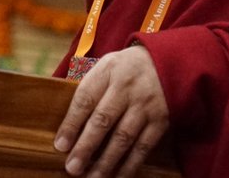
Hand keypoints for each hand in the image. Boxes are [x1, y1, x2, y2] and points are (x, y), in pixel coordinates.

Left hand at [54, 45, 169, 176]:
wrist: (168, 63)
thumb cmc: (126, 69)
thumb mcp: (106, 66)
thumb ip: (89, 89)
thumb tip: (67, 124)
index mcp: (108, 70)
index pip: (85, 99)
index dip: (71, 124)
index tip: (60, 145)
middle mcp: (126, 87)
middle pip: (103, 120)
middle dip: (86, 147)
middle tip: (72, 167)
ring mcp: (145, 105)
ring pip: (123, 137)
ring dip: (106, 161)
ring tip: (92, 177)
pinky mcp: (160, 121)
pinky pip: (143, 146)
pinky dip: (130, 164)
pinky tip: (118, 176)